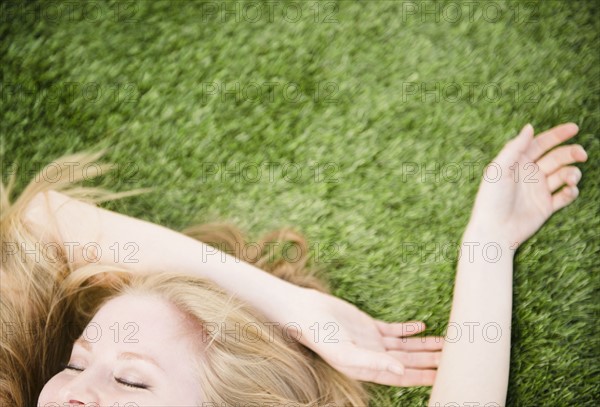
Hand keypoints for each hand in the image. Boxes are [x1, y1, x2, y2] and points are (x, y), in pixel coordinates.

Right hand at [283, 287, 443, 386]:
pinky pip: (394, 330)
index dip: (424, 376)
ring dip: (424, 345)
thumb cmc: (320, 335)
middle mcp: (373, 357)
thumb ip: (373, 362)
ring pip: (405, 346)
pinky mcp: (368, 325)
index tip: (445, 375)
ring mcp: (372, 341)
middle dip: (430, 361)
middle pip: (409, 361)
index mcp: (368, 368)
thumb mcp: (344, 352)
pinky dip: (408, 329)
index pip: (403, 376)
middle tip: (456, 358)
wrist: (306, 312)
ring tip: (446, 344)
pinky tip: (422, 327)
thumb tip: (401, 372)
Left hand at [468, 123, 587, 247]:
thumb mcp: (499, 170)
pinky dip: (571, 191)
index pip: (540, 144)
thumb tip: (530, 127)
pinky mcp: (546, 206)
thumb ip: (514, 148)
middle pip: (556, 157)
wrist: (494, 230)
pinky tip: (569, 190)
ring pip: (563, 175)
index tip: (574, 128)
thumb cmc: (491, 199)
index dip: (557, 135)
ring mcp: (539, 190)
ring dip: (572, 173)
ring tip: (571, 178)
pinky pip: (565, 196)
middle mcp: (530, 174)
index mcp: (518, 162)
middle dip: (571, 153)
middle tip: (582, 154)